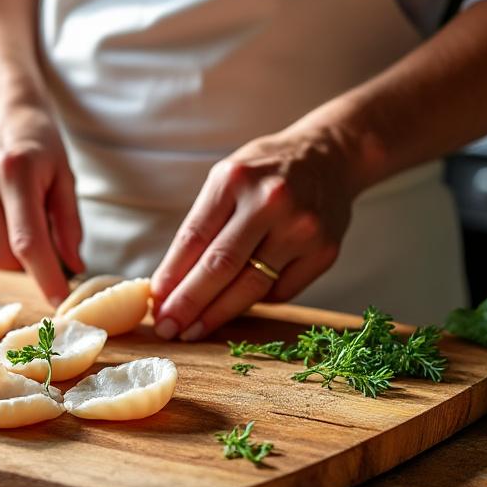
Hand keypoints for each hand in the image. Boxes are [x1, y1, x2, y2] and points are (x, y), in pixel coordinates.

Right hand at [0, 102, 82, 303]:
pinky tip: (3, 210)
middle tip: (49, 257)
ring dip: (11, 251)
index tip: (61, 301)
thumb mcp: (66, 177)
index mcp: (15, 171)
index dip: (45, 277)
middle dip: (28, 268)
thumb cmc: (41, 144)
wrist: (4, 110)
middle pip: (1, 254)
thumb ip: (69, 225)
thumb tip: (73, 268)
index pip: (28, 241)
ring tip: (24, 218)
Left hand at [150, 124, 361, 340]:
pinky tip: (239, 305)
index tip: (156, 302)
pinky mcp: (325, 251)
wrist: (329, 156)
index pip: (194, 237)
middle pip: (221, 266)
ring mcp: (301, 228)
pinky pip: (281, 292)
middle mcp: (270, 201)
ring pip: (251, 286)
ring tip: (194, 330)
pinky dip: (256, 302)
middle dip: (189, 303)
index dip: (171, 275)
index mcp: (234, 178)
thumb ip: (203, 225)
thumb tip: (171, 283)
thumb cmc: (265, 173)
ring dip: (217, 314)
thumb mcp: (227, 180)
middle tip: (168, 328)